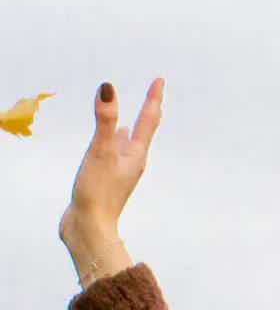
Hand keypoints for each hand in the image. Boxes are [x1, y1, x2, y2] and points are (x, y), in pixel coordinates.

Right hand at [58, 78, 163, 247]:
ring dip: (132, 125)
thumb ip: (104, 120)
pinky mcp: (106, 178)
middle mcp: (132, 161)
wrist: (89, 228)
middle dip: (148, 110)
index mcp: (136, 154)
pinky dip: (114, 139)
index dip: (153, 98)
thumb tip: (108, 89)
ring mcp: (120, 170)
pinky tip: (112, 140)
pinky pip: (113, 151)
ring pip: (128, 141)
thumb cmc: (98, 192)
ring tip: (136, 114)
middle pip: (143, 130)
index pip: (148, 120)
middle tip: (154, 93)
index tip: (160, 81)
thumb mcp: (100, 151)